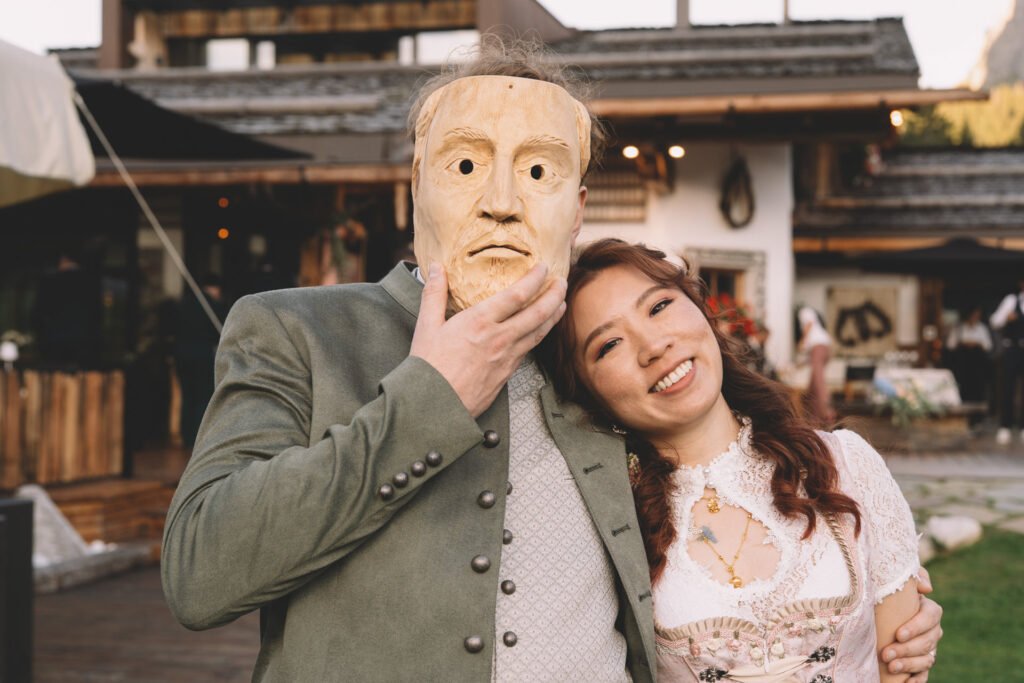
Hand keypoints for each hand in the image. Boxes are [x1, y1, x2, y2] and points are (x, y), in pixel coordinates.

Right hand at [410, 263, 566, 416]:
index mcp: (480, 322)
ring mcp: (507, 357)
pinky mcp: (508, 373)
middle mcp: (500, 338)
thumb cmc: (428, 368)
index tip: (543, 267)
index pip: (518, 294)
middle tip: (563, 281)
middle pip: (539, 313)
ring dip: (554, 316)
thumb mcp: (426, 326)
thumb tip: (436, 268)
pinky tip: (539, 331)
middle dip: (555, 294)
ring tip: (561, 303)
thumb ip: (434, 294)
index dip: (535, 278)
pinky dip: (540, 335)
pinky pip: (529, 350)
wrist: (434, 406)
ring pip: (539, 333)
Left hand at [881, 568, 941, 681]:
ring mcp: (929, 649)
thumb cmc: (892, 593)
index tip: (898, 634)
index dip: (916, 627)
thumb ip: (914, 576)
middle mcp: (933, 631)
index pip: (930, 617)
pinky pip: (924, 675)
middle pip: (927, 642)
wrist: (884, 610)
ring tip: (890, 667)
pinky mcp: (921, 664)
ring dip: (909, 665)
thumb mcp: (899, 581)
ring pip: (926, 659)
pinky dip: (917, 680)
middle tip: (886, 654)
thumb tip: (926, 587)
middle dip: (907, 650)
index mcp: (930, 610)